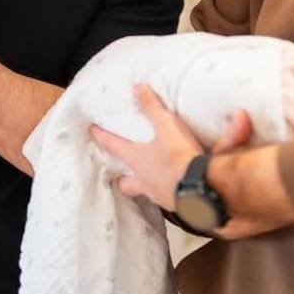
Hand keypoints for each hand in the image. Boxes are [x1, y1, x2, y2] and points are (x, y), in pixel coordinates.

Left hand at [90, 84, 252, 210]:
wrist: (200, 188)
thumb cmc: (178, 157)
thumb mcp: (166, 126)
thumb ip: (152, 107)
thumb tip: (137, 87)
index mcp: (138, 160)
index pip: (114, 146)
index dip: (102, 137)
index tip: (92, 131)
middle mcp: (145, 181)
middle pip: (126, 183)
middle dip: (122, 179)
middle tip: (120, 176)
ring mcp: (160, 195)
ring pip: (145, 193)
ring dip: (145, 188)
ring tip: (151, 184)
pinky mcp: (177, 205)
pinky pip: (168, 200)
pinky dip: (169, 195)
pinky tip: (176, 192)